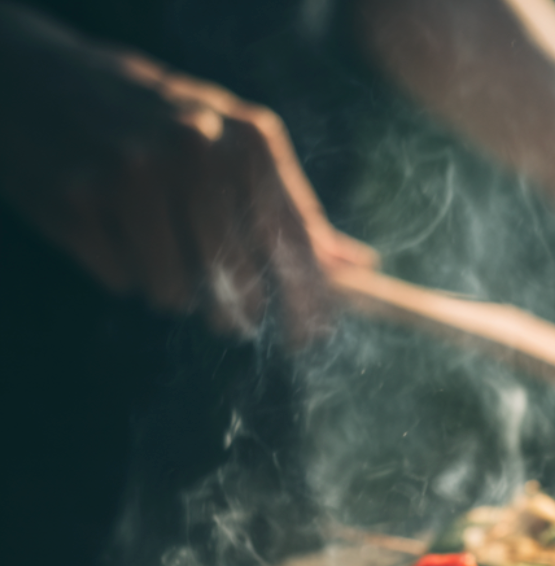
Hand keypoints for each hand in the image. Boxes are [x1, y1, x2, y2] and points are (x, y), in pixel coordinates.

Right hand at [0, 6, 375, 341]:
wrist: (28, 73)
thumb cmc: (147, 117)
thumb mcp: (227, 140)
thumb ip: (290, 208)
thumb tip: (356, 268)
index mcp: (247, 140)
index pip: (294, 250)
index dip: (307, 306)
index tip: (312, 339)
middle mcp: (197, 149)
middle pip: (241, 285)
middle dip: (237, 311)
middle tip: (228, 310)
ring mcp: (134, 171)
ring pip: (179, 294)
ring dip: (171, 290)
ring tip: (153, 244)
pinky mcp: (80, 197)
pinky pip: (125, 281)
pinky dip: (122, 270)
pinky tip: (110, 228)